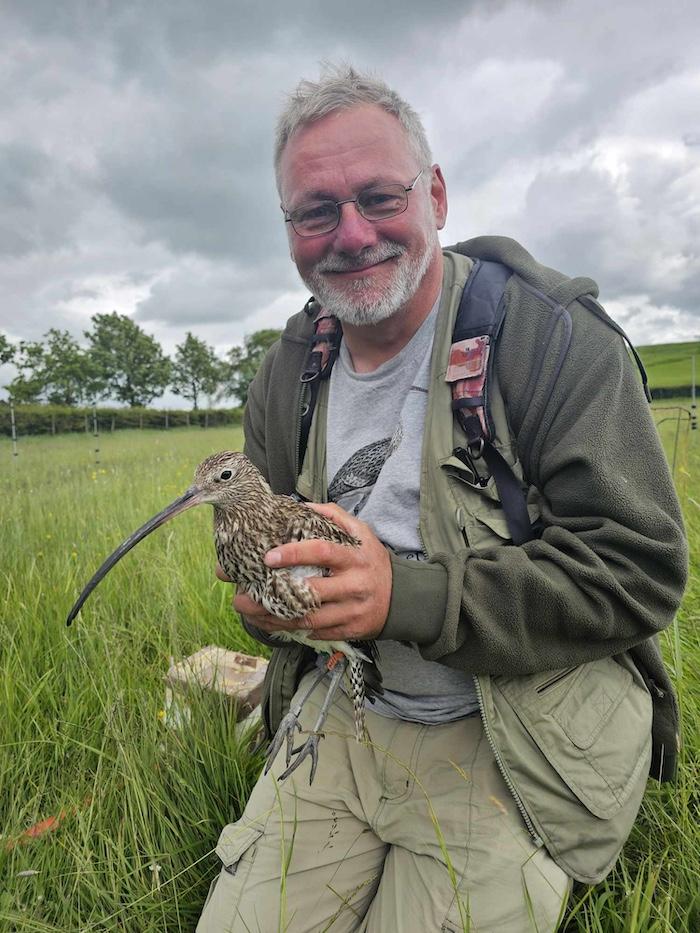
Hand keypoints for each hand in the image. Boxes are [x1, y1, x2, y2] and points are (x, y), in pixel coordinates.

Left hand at [231, 504, 391, 641]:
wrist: (403, 596)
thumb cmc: (372, 560)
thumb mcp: (361, 533)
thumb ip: (333, 516)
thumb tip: (300, 506)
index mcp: (354, 556)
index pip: (322, 552)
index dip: (294, 553)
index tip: (268, 557)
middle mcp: (354, 584)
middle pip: (311, 592)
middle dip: (274, 595)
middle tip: (241, 595)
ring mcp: (352, 610)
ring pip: (309, 619)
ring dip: (276, 619)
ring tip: (249, 612)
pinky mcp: (351, 630)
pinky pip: (317, 633)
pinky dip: (292, 630)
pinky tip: (272, 623)